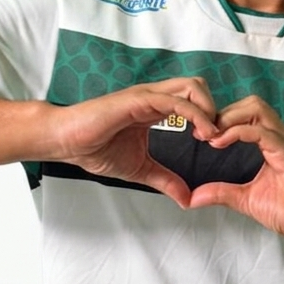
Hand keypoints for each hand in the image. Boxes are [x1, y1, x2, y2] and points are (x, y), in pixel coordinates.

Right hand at [52, 77, 217, 207]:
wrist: (67, 142)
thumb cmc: (96, 149)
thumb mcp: (140, 169)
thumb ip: (165, 180)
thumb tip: (186, 198)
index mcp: (155, 107)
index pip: (193, 98)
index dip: (209, 116)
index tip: (214, 141)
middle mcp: (154, 96)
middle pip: (198, 85)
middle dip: (215, 107)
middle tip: (215, 136)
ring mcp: (147, 95)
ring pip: (191, 86)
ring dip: (208, 108)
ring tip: (210, 135)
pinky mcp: (138, 100)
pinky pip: (174, 100)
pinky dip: (194, 114)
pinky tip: (200, 133)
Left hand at [189, 95, 283, 245]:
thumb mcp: (247, 200)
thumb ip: (222, 193)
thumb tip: (193, 197)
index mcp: (271, 143)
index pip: (246, 113)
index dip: (222, 118)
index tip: (200, 134)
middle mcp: (280, 137)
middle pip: (251, 103)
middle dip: (224, 112)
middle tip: (203, 133)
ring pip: (257, 109)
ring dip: (230, 117)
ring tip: (212, 136)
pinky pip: (263, 132)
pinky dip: (239, 132)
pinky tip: (221, 143)